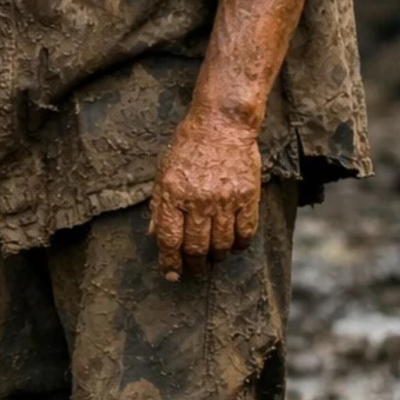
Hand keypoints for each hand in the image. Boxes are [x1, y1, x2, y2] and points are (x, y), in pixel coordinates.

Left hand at [149, 111, 260, 280]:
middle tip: (196, 272)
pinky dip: (240, 244)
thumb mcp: (163, 173)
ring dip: (217, 257)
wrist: (221, 125)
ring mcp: (224, 200)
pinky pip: (245, 231)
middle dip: (194, 265)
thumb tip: (153, 234)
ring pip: (221, 243)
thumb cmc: (187, 147)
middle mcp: (197, 201)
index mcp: (172, 195)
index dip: (169, 262)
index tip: (172, 275)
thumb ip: (159, 205)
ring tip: (214, 259)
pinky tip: (235, 247)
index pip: (169, 239)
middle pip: (195, 246)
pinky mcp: (247, 196)